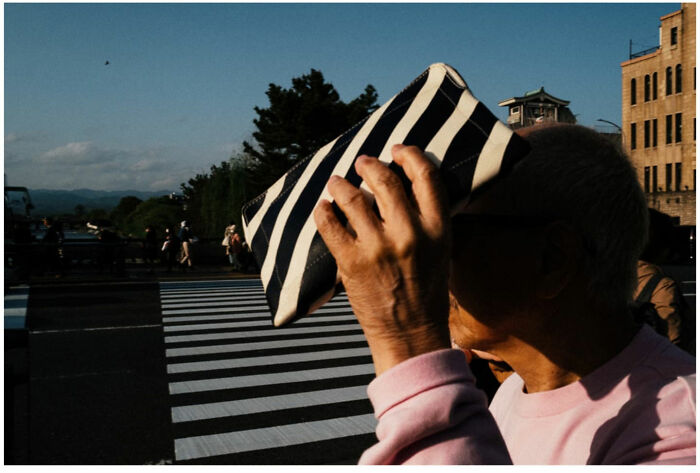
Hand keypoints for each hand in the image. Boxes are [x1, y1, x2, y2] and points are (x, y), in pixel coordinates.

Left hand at [313, 144, 451, 375]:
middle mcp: (409, 234)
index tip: (397, 149)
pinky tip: (323, 208)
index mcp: (437, 229)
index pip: (426, 176)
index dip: (409, 155)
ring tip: (335, 183)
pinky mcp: (351, 263)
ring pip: (352, 197)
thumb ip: (425, 219)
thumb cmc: (426, 293)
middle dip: (369, 165)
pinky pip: (330, 224)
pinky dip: (323, 211)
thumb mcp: (440, 252)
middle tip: (361, 162)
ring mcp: (378, 247)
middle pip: (385, 180)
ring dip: (340, 185)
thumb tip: (400, 186)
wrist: (410, 335)